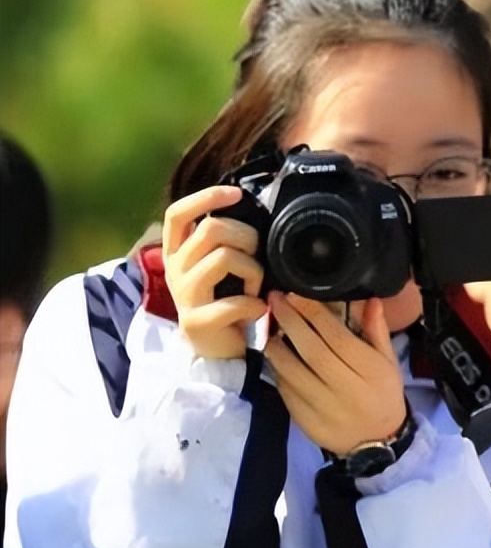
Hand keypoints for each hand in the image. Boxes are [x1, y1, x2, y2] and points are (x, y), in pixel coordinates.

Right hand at [162, 186, 267, 358]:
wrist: (216, 353)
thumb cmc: (225, 304)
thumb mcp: (221, 268)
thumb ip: (226, 242)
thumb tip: (250, 213)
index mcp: (178, 253)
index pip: (178, 213)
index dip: (206, 197)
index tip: (236, 194)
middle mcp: (175, 269)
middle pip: (211, 229)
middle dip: (247, 237)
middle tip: (257, 258)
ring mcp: (183, 295)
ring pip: (224, 258)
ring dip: (253, 271)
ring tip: (256, 289)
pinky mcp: (196, 321)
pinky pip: (235, 302)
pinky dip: (256, 304)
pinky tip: (258, 310)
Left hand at [264, 293, 406, 455]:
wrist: (377, 441)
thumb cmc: (383, 395)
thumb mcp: (388, 363)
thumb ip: (377, 332)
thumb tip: (369, 299)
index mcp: (371, 371)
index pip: (338, 337)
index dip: (314, 313)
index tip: (297, 295)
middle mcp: (347, 389)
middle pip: (313, 351)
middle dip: (291, 322)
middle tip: (274, 300)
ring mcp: (325, 408)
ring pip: (293, 372)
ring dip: (277, 346)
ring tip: (268, 328)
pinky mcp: (307, 422)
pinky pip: (286, 392)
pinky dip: (277, 371)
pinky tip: (274, 357)